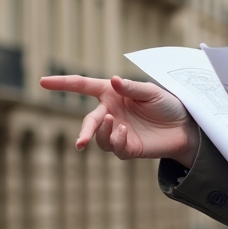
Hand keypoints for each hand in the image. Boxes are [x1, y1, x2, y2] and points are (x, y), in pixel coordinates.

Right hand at [39, 75, 199, 165]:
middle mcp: (111, 112)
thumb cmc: (168, 104)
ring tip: (115, 123)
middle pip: (89, 121)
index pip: (83, 86)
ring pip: (99, 137)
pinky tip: (126, 132)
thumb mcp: (152, 92)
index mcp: (112, 93)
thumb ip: (132, 88)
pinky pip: (114, 147)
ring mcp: (117, 131)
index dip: (63, 84)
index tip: (42, 81)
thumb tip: (114, 81)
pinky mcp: (127, 147)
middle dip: (83, 131)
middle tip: (80, 142)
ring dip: (103, 133)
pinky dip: (117, 140)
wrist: (185, 127)